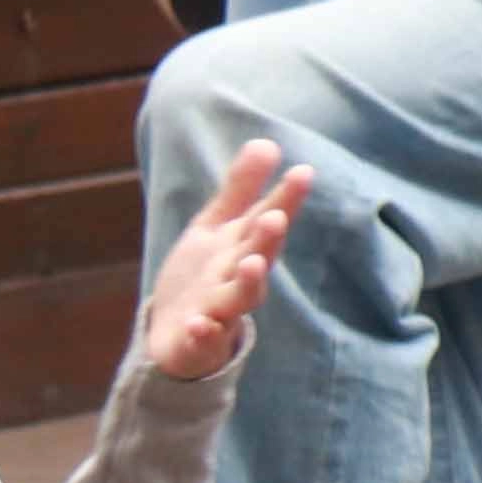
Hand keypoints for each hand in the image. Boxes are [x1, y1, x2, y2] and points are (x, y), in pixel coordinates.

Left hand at [135, 140, 299, 382]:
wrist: (178, 337)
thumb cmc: (205, 277)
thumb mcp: (217, 229)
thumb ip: (241, 190)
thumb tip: (267, 142)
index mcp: (243, 249)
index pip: (268, 220)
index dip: (285, 199)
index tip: (303, 172)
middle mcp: (238, 279)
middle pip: (258, 257)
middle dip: (267, 239)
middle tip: (275, 217)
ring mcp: (221, 311)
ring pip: (239, 297)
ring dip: (247, 282)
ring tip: (251, 265)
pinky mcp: (199, 341)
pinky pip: (203, 338)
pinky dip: (203, 333)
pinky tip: (199, 324)